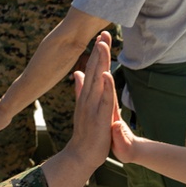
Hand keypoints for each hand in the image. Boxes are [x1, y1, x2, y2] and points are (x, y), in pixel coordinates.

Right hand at [71, 32, 117, 166]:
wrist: (81, 155)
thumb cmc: (87, 132)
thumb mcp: (84, 106)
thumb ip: (81, 89)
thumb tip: (77, 72)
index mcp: (86, 94)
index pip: (92, 69)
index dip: (97, 52)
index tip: (101, 36)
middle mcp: (88, 97)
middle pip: (94, 70)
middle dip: (99, 51)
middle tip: (103, 32)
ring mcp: (92, 107)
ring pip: (98, 80)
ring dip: (101, 62)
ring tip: (103, 45)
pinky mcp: (99, 118)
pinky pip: (104, 100)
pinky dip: (106, 87)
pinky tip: (108, 74)